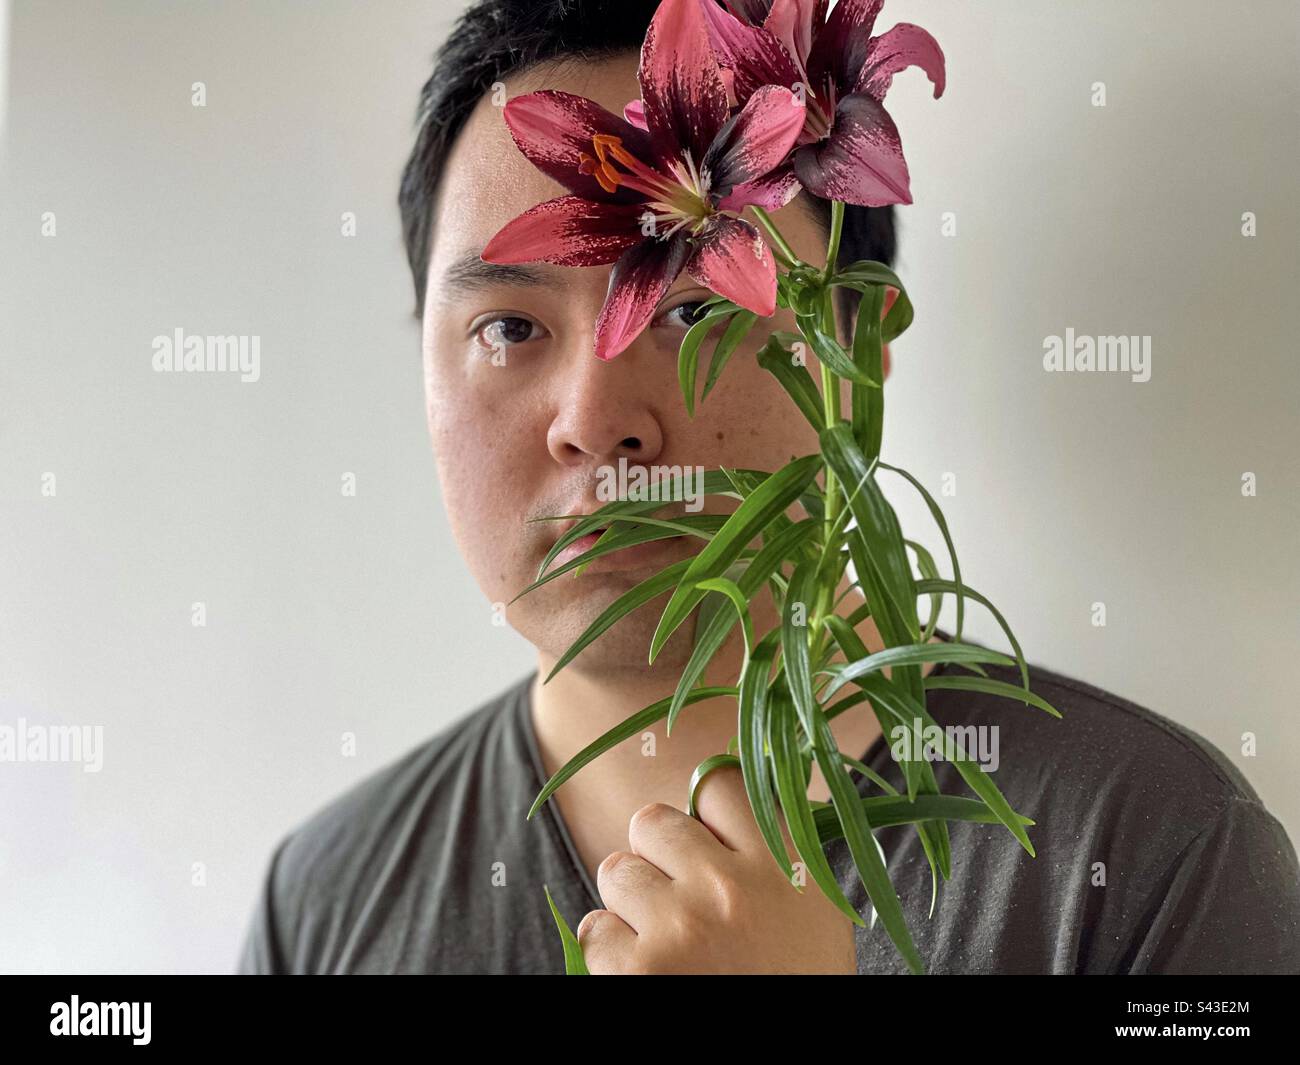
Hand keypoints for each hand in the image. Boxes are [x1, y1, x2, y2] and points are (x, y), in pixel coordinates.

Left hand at [575, 764, 858, 973]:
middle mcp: (729, 886)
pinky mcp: (639, 971)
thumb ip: (773, 855)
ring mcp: (680, 927)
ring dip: (630, 903)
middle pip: (652, 820)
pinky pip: (594, 928)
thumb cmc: (796, 982)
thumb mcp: (811, 912)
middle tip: (677, 894)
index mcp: (783, 866)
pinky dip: (611, 952)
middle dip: (655, 854)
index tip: (705, 837)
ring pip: (615, 870)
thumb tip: (716, 805)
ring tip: (666, 941)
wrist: (791, 1061)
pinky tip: (646, 973)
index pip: (719, 783)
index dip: (704, 811)